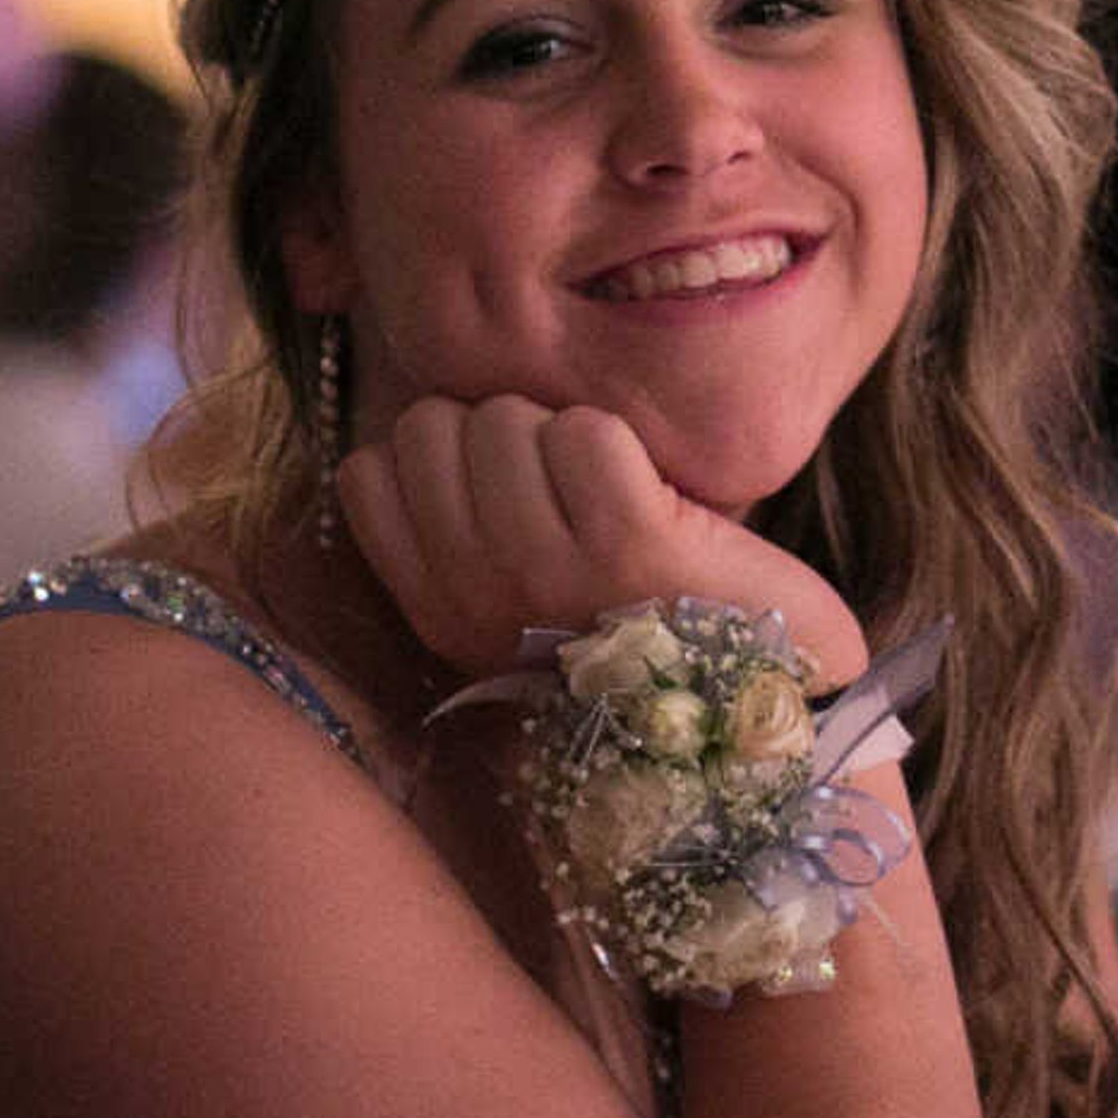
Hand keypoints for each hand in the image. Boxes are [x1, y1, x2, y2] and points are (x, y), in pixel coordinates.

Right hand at [336, 397, 866, 682]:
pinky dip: (616, 441)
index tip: (492, 486)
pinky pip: (585, 433)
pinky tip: (644, 495)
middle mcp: (475, 594)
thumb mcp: (509, 607)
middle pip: (432, 428)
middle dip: (495, 431)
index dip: (434, 454)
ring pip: (503, 420)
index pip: (366, 474)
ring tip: (601, 492)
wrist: (750, 696)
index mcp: (438, 610)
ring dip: (557, 431)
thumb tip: (395, 451)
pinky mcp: (628, 541)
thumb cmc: (630, 631)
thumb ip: (446, 533)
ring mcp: (547, 570)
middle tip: (557, 486)